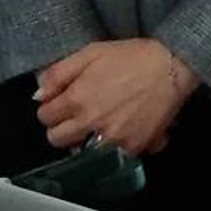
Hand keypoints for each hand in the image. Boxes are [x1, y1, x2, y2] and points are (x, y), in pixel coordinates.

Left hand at [35, 39, 198, 156]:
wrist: (171, 69)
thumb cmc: (131, 57)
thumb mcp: (92, 52)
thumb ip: (59, 73)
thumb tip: (39, 96)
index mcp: (77, 99)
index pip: (44, 116)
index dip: (51, 107)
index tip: (61, 101)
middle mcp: (90, 123)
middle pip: (56, 139)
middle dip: (60, 126)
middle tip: (75, 115)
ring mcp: (111, 139)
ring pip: (78, 153)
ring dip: (81, 141)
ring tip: (94, 126)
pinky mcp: (132, 148)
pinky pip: (107, 158)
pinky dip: (107, 149)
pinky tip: (115, 133)